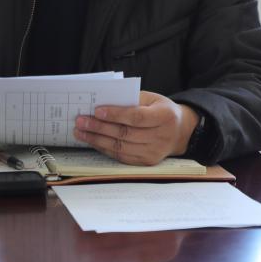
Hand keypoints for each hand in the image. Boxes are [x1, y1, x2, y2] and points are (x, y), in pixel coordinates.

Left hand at [73, 91, 199, 164]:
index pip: (137, 117)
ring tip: (81, 132)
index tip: (97, 111)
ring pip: (121, 147)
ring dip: (97, 140)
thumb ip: (131, 100)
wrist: (180, 131)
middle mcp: (161, 137)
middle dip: (100, 127)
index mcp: (165, 117)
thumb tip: (104, 103)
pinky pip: (121, 156)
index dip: (116, 115)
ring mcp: (154, 152)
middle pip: (126, 134)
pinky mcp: (147, 162)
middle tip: (81, 121)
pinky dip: (105, 149)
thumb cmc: (162, 110)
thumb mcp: (152, 99)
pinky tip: (93, 141)